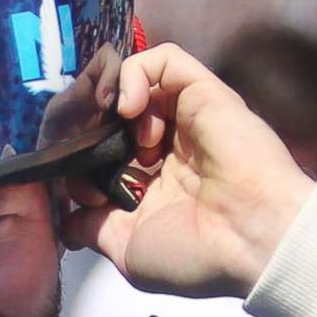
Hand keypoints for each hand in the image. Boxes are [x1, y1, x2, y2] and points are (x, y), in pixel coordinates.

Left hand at [62, 43, 315, 298]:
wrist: (252, 243)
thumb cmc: (196, 255)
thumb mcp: (128, 252)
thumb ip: (93, 229)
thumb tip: (66, 223)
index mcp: (150, 185)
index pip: (99, 151)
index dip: (74, 155)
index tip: (64, 174)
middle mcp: (166, 149)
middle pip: (109, 114)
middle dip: (82, 123)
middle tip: (71, 140)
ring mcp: (185, 119)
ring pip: (133, 83)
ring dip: (109, 102)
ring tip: (110, 129)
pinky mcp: (203, 94)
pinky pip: (164, 61)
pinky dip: (135, 75)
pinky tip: (128, 110)